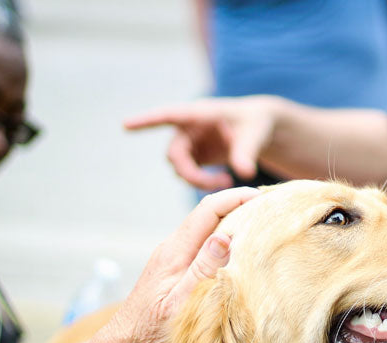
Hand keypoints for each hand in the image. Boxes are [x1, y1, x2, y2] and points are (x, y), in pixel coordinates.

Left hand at [85, 187, 259, 342]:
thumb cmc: (150, 334)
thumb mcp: (181, 303)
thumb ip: (202, 270)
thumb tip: (225, 236)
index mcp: (174, 251)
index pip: (208, 210)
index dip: (236, 197)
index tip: (264, 197)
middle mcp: (172, 249)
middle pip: (209, 215)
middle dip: (240, 206)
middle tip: (272, 208)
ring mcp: (173, 260)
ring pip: (207, 231)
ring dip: (234, 223)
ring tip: (263, 226)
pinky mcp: (176, 272)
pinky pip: (204, 247)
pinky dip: (226, 242)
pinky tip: (242, 252)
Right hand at [124, 96, 280, 189]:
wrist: (261, 129)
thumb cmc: (257, 123)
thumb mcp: (256, 134)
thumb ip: (247, 153)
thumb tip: (245, 174)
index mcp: (200, 113)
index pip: (169, 115)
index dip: (147, 120)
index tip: (125, 125)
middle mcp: (189, 128)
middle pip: (175, 154)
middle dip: (191, 174)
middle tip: (221, 184)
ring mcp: (190, 143)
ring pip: (180, 167)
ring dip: (199, 179)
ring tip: (227, 181)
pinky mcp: (195, 156)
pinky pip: (189, 173)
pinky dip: (203, 182)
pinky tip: (224, 181)